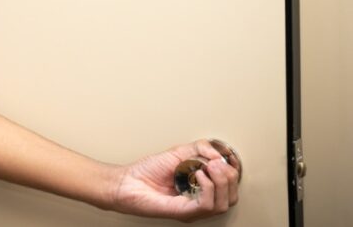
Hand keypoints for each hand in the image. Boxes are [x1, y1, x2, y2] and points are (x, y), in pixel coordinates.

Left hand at [111, 139, 239, 222]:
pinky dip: (207, 187)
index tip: (228, 157)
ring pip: (223, 204)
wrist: (127, 182)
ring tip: (210, 166)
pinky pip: (206, 205)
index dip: (234, 172)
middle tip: (217, 162)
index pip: (230, 188)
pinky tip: (199, 174)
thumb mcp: (178, 153)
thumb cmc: (147, 171)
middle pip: (231, 197)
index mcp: (201, 189)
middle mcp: (199, 201)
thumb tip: (217, 152)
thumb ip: (199, 149)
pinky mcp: (183, 212)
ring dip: (221, 182)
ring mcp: (192, 209)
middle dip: (230, 177)